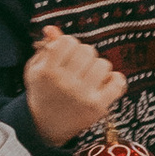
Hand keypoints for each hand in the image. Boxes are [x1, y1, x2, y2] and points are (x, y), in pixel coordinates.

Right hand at [25, 25, 128, 145]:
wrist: (44, 127)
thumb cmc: (42, 92)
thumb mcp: (36, 69)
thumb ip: (46, 46)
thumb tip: (52, 28)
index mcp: (47, 71)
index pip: (68, 41)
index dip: (69, 46)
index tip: (66, 56)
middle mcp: (64, 82)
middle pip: (87, 50)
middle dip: (83, 57)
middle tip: (77, 68)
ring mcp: (82, 95)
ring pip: (103, 64)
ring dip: (97, 69)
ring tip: (88, 78)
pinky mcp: (98, 106)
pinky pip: (118, 82)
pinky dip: (114, 81)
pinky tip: (103, 85)